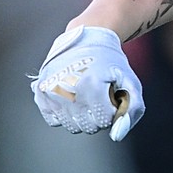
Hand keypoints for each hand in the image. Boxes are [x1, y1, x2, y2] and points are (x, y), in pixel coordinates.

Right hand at [30, 26, 144, 140]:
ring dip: (81, 115)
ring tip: (86, 93)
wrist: (88, 36)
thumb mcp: (130, 81)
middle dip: (98, 114)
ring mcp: (51, 91)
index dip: (111, 109)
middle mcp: (68, 89)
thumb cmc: (110, 61)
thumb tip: (116, 135)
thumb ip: (132, 109)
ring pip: (71, 126)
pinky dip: (64, 113)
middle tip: (99, 92)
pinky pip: (54, 120)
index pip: (104, 121)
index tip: (111, 93)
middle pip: (88, 127)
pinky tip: (71, 96)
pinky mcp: (41, 93)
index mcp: (91, 85)